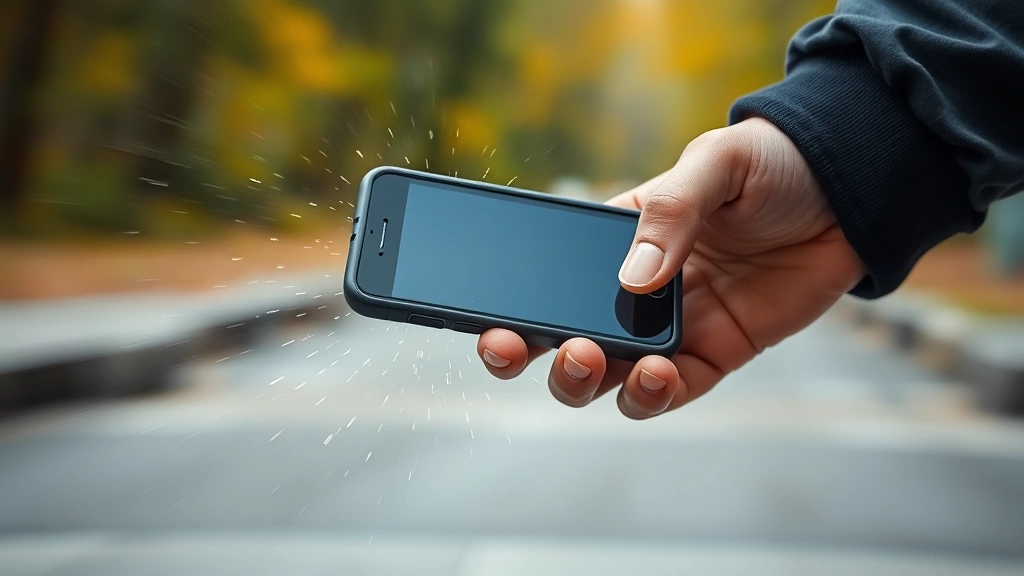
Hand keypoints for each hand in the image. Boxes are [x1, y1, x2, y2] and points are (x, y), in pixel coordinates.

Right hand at [476, 118, 864, 418]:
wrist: (851, 189)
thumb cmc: (772, 165)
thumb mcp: (714, 164)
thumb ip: (671, 214)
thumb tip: (631, 281)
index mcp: (615, 240)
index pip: (549, 278)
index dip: (512, 305)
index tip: (489, 321)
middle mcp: (633, 291)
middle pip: (564, 338)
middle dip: (533, 353)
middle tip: (523, 346)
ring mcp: (672, 327)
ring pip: (609, 377)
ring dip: (585, 380)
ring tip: (590, 358)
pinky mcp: (716, 355)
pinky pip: (674, 389)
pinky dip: (654, 393)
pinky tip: (656, 375)